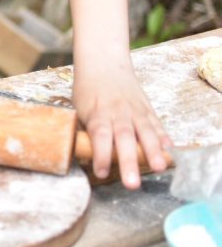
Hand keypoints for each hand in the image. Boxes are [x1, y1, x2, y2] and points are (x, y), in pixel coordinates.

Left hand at [73, 64, 171, 188]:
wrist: (103, 62)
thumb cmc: (87, 90)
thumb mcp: (78, 108)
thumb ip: (85, 132)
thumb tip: (84, 157)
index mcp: (97, 113)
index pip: (100, 136)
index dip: (101, 155)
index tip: (101, 172)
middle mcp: (117, 112)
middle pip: (124, 138)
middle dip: (129, 162)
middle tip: (133, 184)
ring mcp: (134, 109)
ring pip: (145, 131)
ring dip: (153, 151)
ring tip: (159, 168)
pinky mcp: (146, 108)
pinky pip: (156, 123)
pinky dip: (163, 136)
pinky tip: (169, 149)